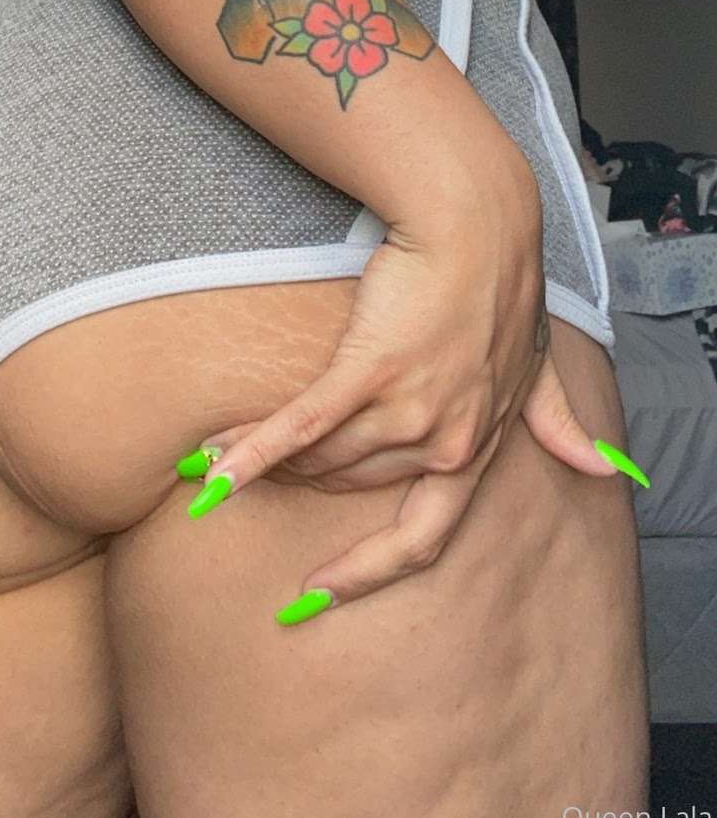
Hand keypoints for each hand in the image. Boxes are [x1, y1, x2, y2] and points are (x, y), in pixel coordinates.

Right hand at [184, 174, 618, 611]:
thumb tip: (604, 470)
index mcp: (475, 448)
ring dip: (266, 463)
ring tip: (214, 459)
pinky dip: (254, 452)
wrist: (478, 226)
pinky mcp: (368, 368)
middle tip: (251, 476)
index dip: (367, 572)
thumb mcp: (540, 366)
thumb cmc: (507, 287)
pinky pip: (302, 426)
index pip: (422, 538)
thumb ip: (561, 421)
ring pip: (323, 456)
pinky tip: (212, 468)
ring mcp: (405, 406)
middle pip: (351, 484)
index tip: (319, 591)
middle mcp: (440, 441)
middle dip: (300, 484)